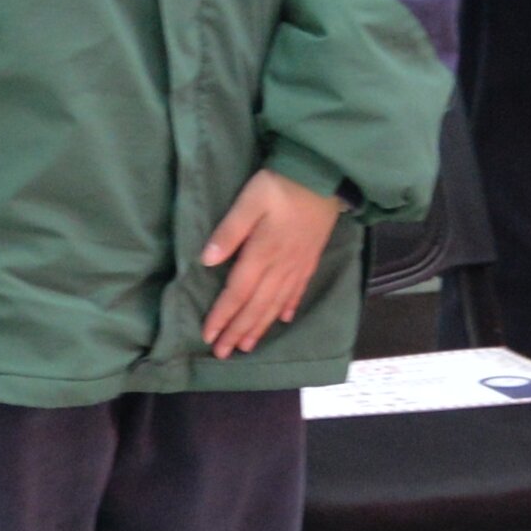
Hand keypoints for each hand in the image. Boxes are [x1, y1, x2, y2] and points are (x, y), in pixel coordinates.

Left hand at [196, 168, 341, 356]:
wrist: (325, 176)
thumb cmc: (281, 185)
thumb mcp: (249, 200)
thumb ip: (229, 231)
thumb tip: (206, 261)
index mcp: (262, 253)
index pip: (237, 293)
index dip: (222, 316)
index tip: (209, 336)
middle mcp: (280, 266)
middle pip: (256, 306)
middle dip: (238, 331)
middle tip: (223, 354)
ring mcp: (297, 265)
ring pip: (276, 304)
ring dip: (260, 327)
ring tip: (248, 346)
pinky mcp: (310, 259)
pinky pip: (298, 291)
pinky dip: (289, 308)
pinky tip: (285, 319)